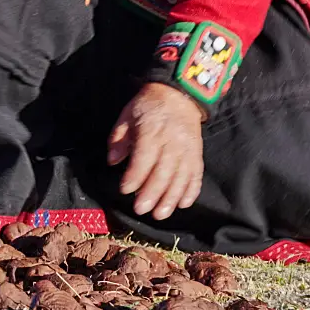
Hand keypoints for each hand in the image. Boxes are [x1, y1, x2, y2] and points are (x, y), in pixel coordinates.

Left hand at [107, 82, 204, 219]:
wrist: (178, 94)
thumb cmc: (147, 106)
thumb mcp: (127, 115)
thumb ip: (118, 138)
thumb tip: (112, 161)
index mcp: (152, 130)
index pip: (144, 156)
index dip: (135, 174)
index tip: (125, 190)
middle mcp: (172, 141)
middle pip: (164, 170)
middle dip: (152, 192)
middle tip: (141, 210)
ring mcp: (187, 148)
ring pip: (181, 176)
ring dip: (171, 197)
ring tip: (161, 214)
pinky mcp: (197, 153)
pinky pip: (196, 173)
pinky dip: (191, 190)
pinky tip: (183, 204)